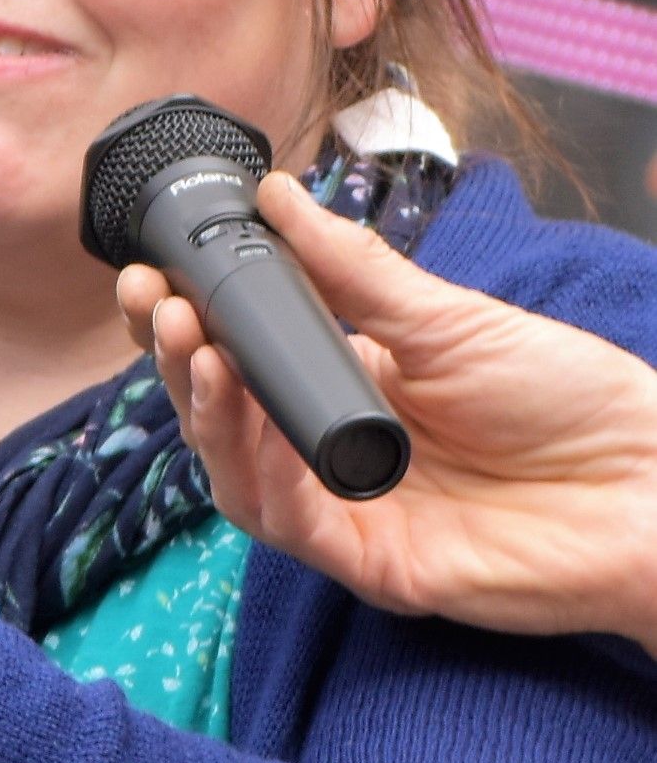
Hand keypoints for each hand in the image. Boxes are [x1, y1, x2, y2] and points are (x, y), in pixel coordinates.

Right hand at [118, 171, 656, 657]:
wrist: (651, 486)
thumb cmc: (571, 403)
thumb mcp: (451, 318)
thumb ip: (355, 270)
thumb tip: (278, 197)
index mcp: (353, 384)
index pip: (247, 352)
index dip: (191, 314)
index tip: (156, 267)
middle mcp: (337, 450)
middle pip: (225, 413)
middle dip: (178, 355)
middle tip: (158, 300)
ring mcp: (350, 510)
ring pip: (238, 474)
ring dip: (201, 409)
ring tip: (190, 343)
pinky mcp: (372, 565)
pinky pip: (286, 525)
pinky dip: (253, 468)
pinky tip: (241, 409)